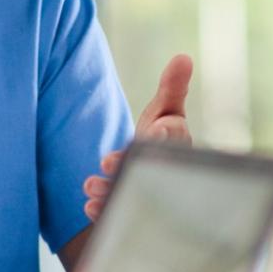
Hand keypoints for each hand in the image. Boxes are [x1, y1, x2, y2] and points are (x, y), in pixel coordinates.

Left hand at [83, 54, 192, 221]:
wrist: (155, 169)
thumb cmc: (163, 135)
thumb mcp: (166, 109)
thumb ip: (173, 87)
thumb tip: (183, 56)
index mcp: (176, 143)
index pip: (172, 137)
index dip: (162, 135)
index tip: (153, 130)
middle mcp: (167, 171)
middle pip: (151, 172)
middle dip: (128, 169)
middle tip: (105, 164)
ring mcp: (152, 193)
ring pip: (134, 196)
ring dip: (110, 192)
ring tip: (89, 187)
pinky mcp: (134, 209)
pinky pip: (122, 214)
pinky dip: (105, 212)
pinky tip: (89, 206)